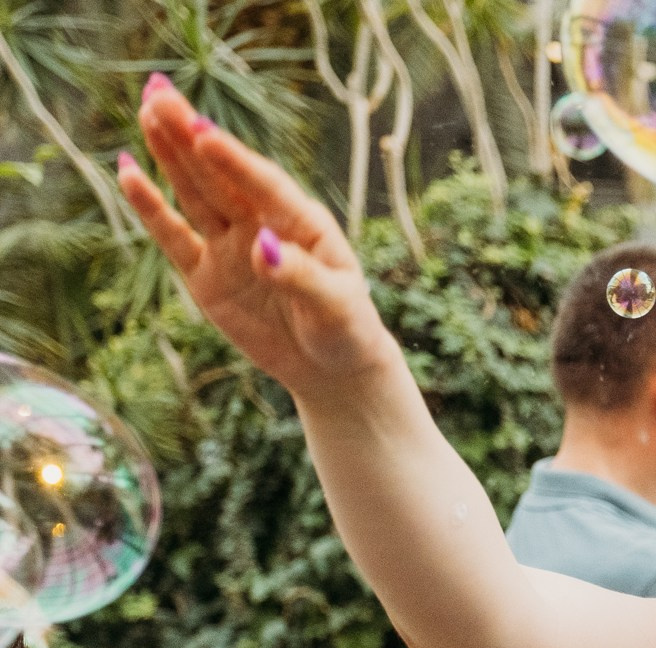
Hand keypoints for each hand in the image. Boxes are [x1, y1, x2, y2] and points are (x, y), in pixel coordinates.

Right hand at [119, 77, 398, 400]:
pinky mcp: (206, 274)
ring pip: (195, 193)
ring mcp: (231, 247)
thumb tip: (262, 248)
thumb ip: (300, 277)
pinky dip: (150, 206)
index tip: (203, 130)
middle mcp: (262, 225)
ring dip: (171, 156)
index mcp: (303, 224)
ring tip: (148, 111)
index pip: (263, 185)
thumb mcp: (336, 308)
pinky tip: (128, 171)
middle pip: (221, 176)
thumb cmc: (347, 332)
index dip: (233, 160)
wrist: (332, 367)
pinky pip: (173, 235)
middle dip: (191, 136)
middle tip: (160, 92)